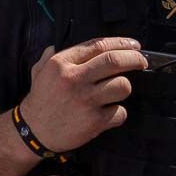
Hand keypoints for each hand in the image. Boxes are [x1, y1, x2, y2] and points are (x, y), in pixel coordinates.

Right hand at [18, 37, 146, 154]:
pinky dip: (118, 113)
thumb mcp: (39, 72)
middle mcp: (74, 79)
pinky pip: (120, 112)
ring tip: (116, 91)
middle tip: (141, 61)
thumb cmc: (39, 100)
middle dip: (135, 59)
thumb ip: (49, 56)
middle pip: (115, 61)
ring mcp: (86, 100)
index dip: (121, 43)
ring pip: (123, 86)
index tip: (134, 45)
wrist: (33, 132)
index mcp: (61, 63)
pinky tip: (108, 113)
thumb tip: (56, 44)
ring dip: (124, 88)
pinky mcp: (94, 121)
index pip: (98, 46)